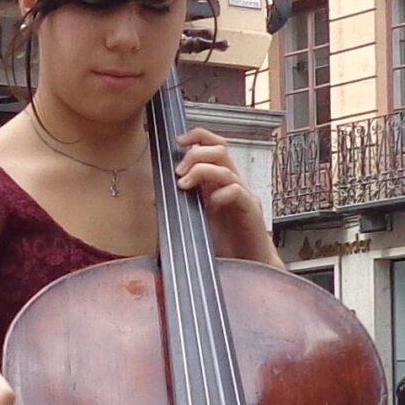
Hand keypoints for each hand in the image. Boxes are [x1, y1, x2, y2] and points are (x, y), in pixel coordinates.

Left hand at [175, 128, 280, 266]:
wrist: (244, 267)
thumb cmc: (221, 243)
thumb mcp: (192, 221)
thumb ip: (176, 207)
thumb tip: (154, 197)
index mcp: (217, 182)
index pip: (213, 146)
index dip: (198, 137)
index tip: (178, 141)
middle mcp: (231, 184)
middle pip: (220, 150)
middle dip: (196, 154)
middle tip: (178, 172)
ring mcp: (243, 196)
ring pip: (226, 169)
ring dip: (202, 171)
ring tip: (183, 185)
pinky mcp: (250, 211)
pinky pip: (237, 192)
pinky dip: (221, 194)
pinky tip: (210, 206)